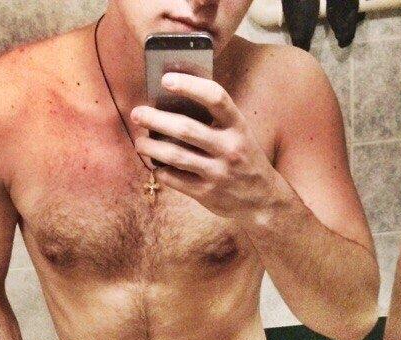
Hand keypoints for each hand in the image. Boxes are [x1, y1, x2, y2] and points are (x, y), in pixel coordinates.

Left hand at [131, 72, 278, 220]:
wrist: (263, 199)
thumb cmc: (245, 159)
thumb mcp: (240, 134)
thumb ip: (216, 120)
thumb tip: (174, 103)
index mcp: (238, 127)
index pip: (215, 97)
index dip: (189, 85)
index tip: (166, 79)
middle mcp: (229, 148)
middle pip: (186, 128)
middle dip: (155, 119)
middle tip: (137, 113)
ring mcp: (218, 173)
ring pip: (175, 156)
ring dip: (151, 147)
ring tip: (139, 143)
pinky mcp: (207, 193)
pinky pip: (175, 180)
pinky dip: (161, 171)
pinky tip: (156, 165)